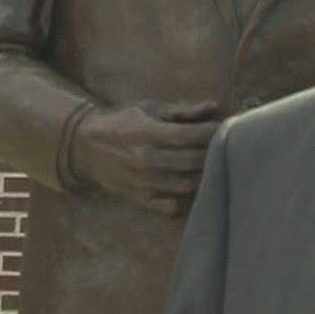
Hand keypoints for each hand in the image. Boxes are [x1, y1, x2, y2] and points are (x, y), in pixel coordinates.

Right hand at [67, 101, 219, 215]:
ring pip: (185, 186)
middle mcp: (143, 159)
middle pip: (189, 162)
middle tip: (228, 148)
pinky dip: (186, 201)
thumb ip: (181, 110)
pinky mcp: (139, 199)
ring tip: (217, 166)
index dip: (211, 132)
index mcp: (145, 132)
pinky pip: (170, 207)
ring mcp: (141, 182)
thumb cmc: (123, 122)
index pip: (186, 135)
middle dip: (213, 154)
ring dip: (205, 176)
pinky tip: (197, 189)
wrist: (86, 146)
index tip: (228, 127)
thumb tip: (212, 106)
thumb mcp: (148, 109)